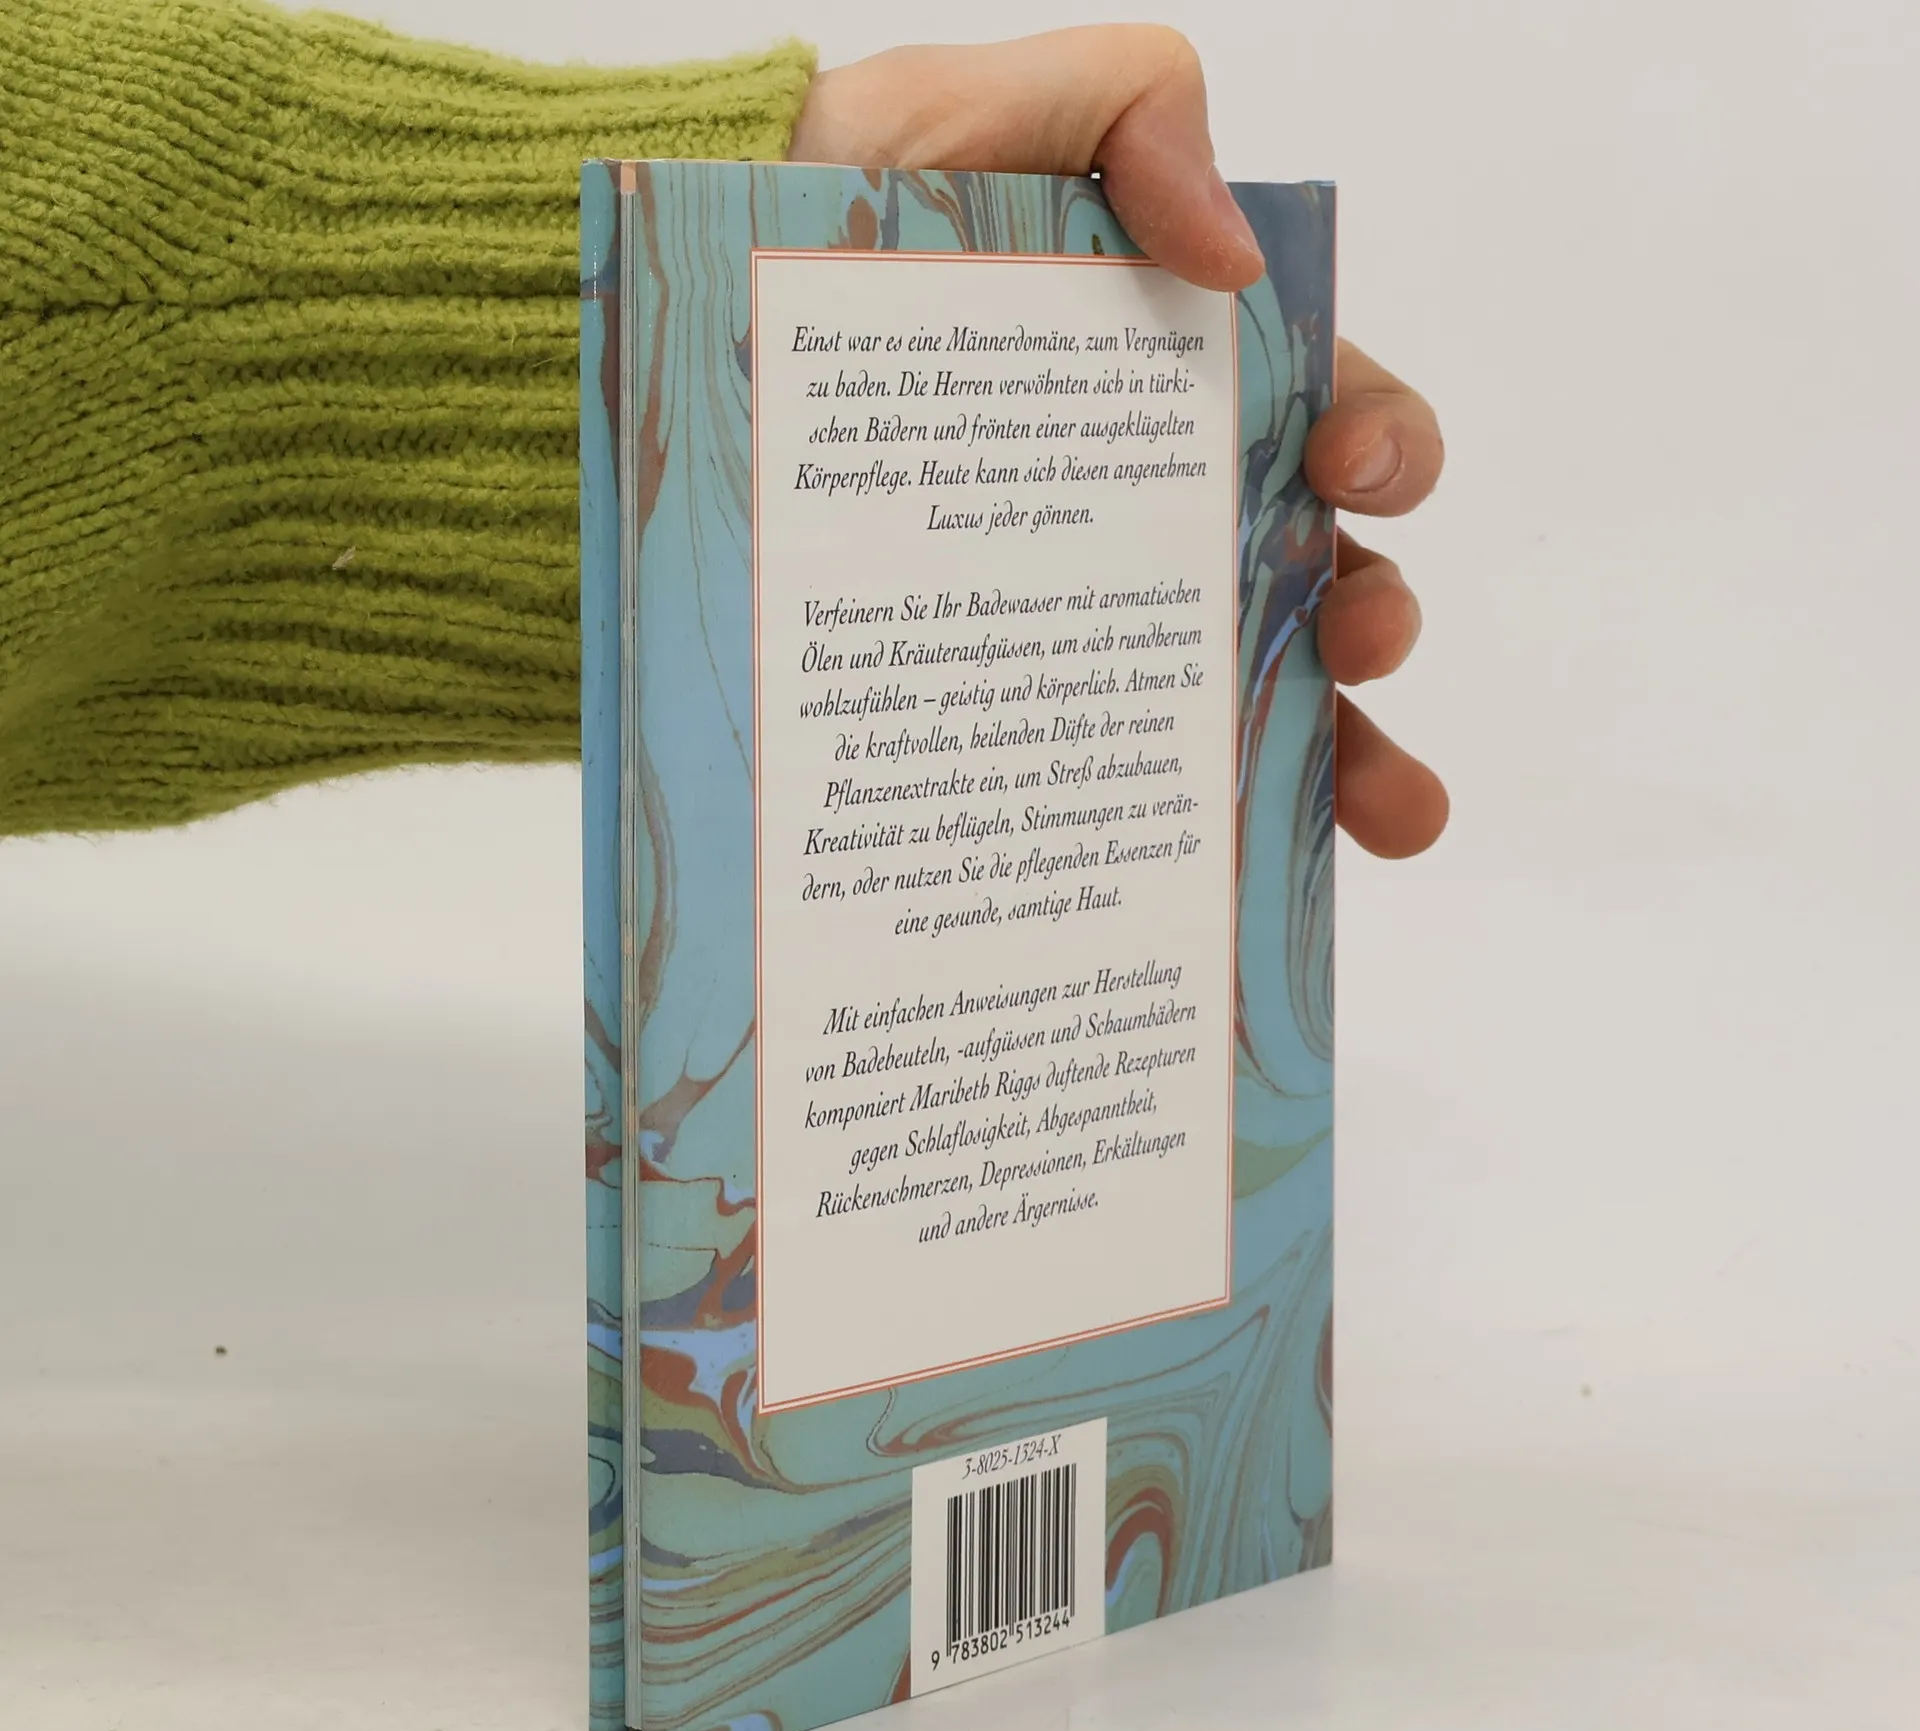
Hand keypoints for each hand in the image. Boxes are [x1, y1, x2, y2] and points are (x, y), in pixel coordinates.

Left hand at [792, 27, 1447, 857]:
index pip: (1317, 410)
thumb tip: (1243, 254)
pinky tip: (1237, 884)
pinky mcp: (998, 710)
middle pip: (1308, 574)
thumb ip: (1115, 107)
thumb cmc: (789, 239)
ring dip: (1347, 761)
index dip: (1379, 440)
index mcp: (1157, 379)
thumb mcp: (943, 120)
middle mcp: (1138, 510)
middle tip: (1363, 646)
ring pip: (1244, 704)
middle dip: (1376, 615)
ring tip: (1391, 813)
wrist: (633, 376)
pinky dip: (1197, 833)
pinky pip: (1114, 784)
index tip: (1358, 475)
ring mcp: (1071, 622)